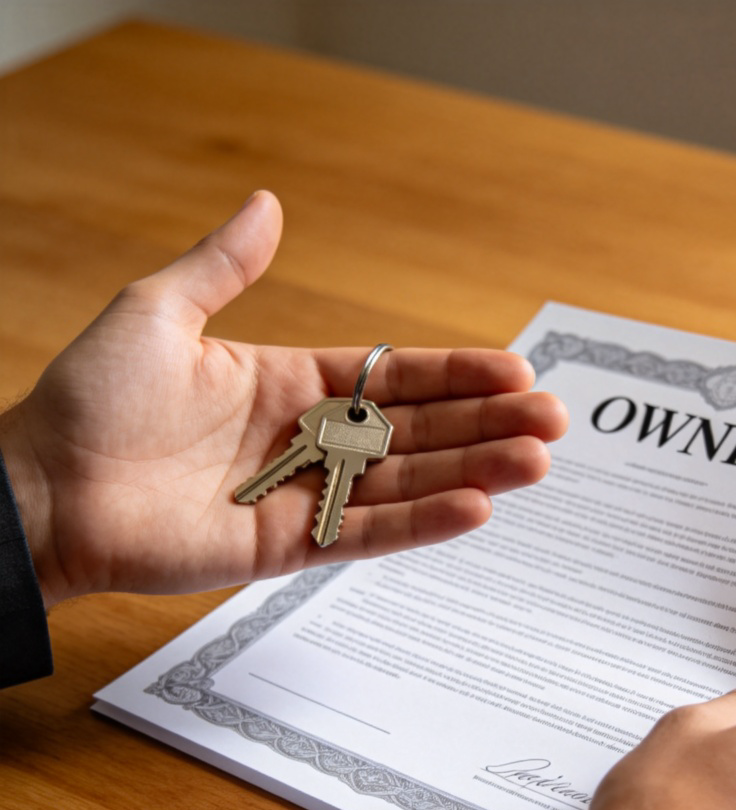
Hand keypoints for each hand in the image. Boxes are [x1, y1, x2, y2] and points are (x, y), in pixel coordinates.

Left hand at [0, 192, 566, 606]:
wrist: (43, 491)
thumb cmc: (90, 400)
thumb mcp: (159, 312)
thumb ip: (224, 266)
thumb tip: (268, 206)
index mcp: (289, 383)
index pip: (393, 376)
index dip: (455, 372)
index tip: (513, 368)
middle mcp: (310, 441)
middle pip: (418, 429)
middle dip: (487, 423)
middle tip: (552, 419)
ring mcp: (306, 496)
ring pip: (407, 482)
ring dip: (474, 471)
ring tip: (537, 462)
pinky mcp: (292, 546)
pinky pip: (368, 533)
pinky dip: (422, 522)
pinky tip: (476, 508)